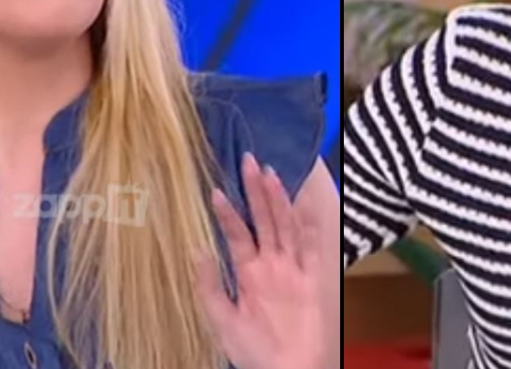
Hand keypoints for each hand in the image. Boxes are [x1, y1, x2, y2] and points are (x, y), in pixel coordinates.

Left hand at [196, 153, 325, 368]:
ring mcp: (294, 269)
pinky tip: (304, 203)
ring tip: (269, 174)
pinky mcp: (314, 279)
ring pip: (285, 226)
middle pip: (264, 221)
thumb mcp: (221, 320)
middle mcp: (272, 265)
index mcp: (249, 273)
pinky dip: (309, 225)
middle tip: (248, 161)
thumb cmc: (255, 352)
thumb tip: (196, 251)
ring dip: (278, 201)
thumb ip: (209, 287)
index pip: (237, 235)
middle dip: (256, 192)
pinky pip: (312, 247)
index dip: (228, 213)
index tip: (216, 190)